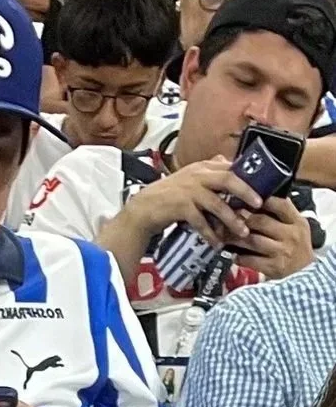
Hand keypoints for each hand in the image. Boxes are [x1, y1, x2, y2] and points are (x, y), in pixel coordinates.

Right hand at [138, 154, 259, 251]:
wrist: (144, 208)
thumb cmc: (169, 195)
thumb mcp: (190, 177)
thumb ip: (209, 171)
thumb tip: (228, 162)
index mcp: (203, 167)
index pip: (231, 168)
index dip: (248, 178)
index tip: (262, 189)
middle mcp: (198, 176)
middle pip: (228, 179)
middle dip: (246, 192)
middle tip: (259, 205)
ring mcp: (190, 191)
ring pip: (217, 204)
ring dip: (232, 219)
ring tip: (243, 232)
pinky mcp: (181, 207)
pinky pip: (201, 222)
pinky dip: (210, 234)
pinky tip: (217, 244)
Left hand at [233, 190, 313, 279]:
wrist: (305, 273)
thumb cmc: (298, 247)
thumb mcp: (298, 227)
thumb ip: (284, 214)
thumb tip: (264, 197)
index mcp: (297, 222)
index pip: (281, 205)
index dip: (262, 200)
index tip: (247, 198)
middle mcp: (290, 235)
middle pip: (261, 222)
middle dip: (242, 218)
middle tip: (229, 216)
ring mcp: (281, 252)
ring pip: (253, 241)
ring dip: (235, 237)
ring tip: (224, 235)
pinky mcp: (273, 268)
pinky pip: (251, 260)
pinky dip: (239, 256)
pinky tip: (232, 254)